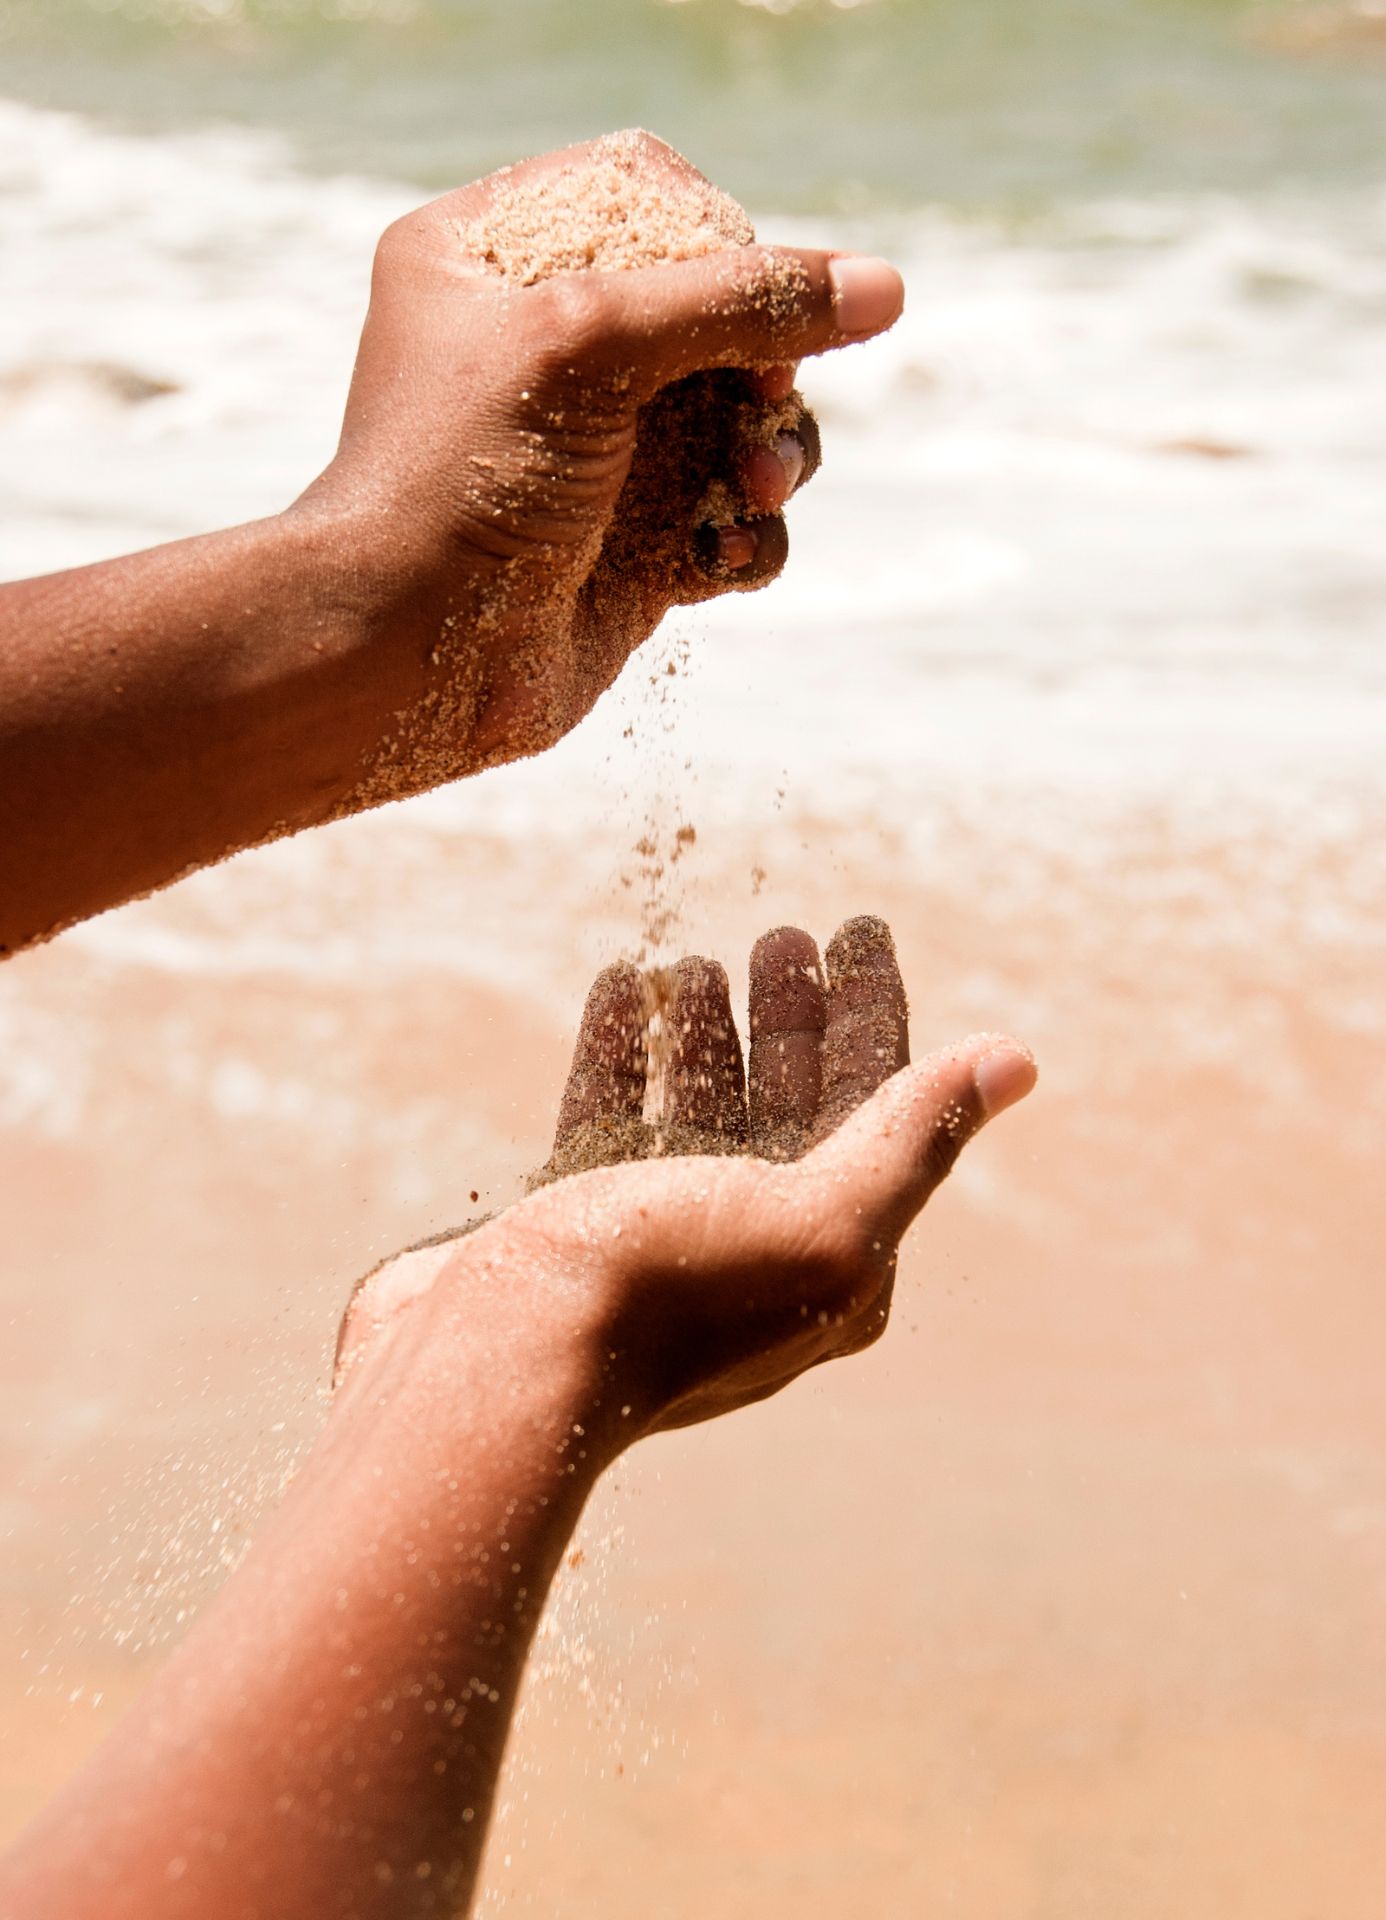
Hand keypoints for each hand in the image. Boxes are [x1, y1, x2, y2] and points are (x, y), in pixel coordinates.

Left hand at [301, 132, 903, 797]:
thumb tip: (886, 288)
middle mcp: (544, 346)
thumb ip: (742, 301)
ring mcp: (596, 450)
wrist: (409, 661)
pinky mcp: (634, 541)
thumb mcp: (595, 347)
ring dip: (773, 451)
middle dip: (761, 364)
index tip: (735, 302)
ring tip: (754, 489)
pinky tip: (712, 566)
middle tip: (764, 404)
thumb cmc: (466, 479)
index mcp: (490, 256)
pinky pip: (733, 516)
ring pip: (744, 418)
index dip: (718, 242)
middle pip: (716, 312)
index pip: (647, 195)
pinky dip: (743, 537)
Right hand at [335, 918, 1033, 1439]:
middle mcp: (755, 1251)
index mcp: (833, 1256)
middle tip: (782, 934)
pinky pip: (611, 1117)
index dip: (873, 1014)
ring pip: (699, 1109)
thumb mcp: (821, 1216)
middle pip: (789, 1103)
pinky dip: (624, 1050)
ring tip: (696, 956)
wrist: (497, 1368)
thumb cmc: (669, 1292)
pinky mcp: (577, 1226)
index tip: (859, 928)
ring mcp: (661, 1238)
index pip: (877, 1110)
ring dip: (707, 1028)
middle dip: (793, 1015)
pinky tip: (624, 987)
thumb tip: (1017, 1060)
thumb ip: (912, 1136)